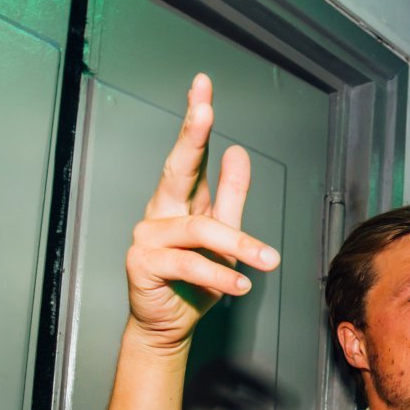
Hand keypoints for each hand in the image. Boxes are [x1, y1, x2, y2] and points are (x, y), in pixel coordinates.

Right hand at [125, 73, 279, 352]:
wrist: (169, 325)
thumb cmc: (195, 280)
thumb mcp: (224, 235)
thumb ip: (232, 196)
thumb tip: (238, 151)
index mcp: (181, 198)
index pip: (190, 153)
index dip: (195, 119)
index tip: (201, 84)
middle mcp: (161, 210)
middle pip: (177, 167)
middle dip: (191, 135)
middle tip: (204, 108)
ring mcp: (148, 235)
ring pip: (199, 230)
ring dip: (238, 246)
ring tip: (266, 262)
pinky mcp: (142, 264)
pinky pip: (188, 264)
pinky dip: (219, 275)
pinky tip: (240, 284)